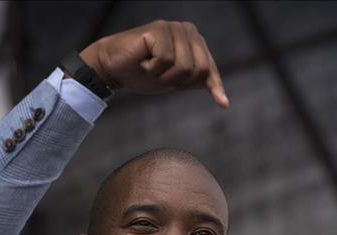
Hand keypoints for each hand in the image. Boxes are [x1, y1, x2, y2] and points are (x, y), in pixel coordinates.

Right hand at [79, 20, 228, 107]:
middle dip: (178, 82)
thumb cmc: (142, 73)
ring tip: (150, 68)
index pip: (209, 68)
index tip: (223, 104)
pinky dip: (153, 68)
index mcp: (194, 41)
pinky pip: (166, 61)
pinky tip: (143, 60)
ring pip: (184, 67)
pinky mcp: (158, 30)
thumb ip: (196, 83)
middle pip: (200, 70)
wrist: (113, 69)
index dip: (214, 86)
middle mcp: (187, 30)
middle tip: (159, 76)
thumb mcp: (174, 81)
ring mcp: (173, 28)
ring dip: (163, 76)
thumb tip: (223, 101)